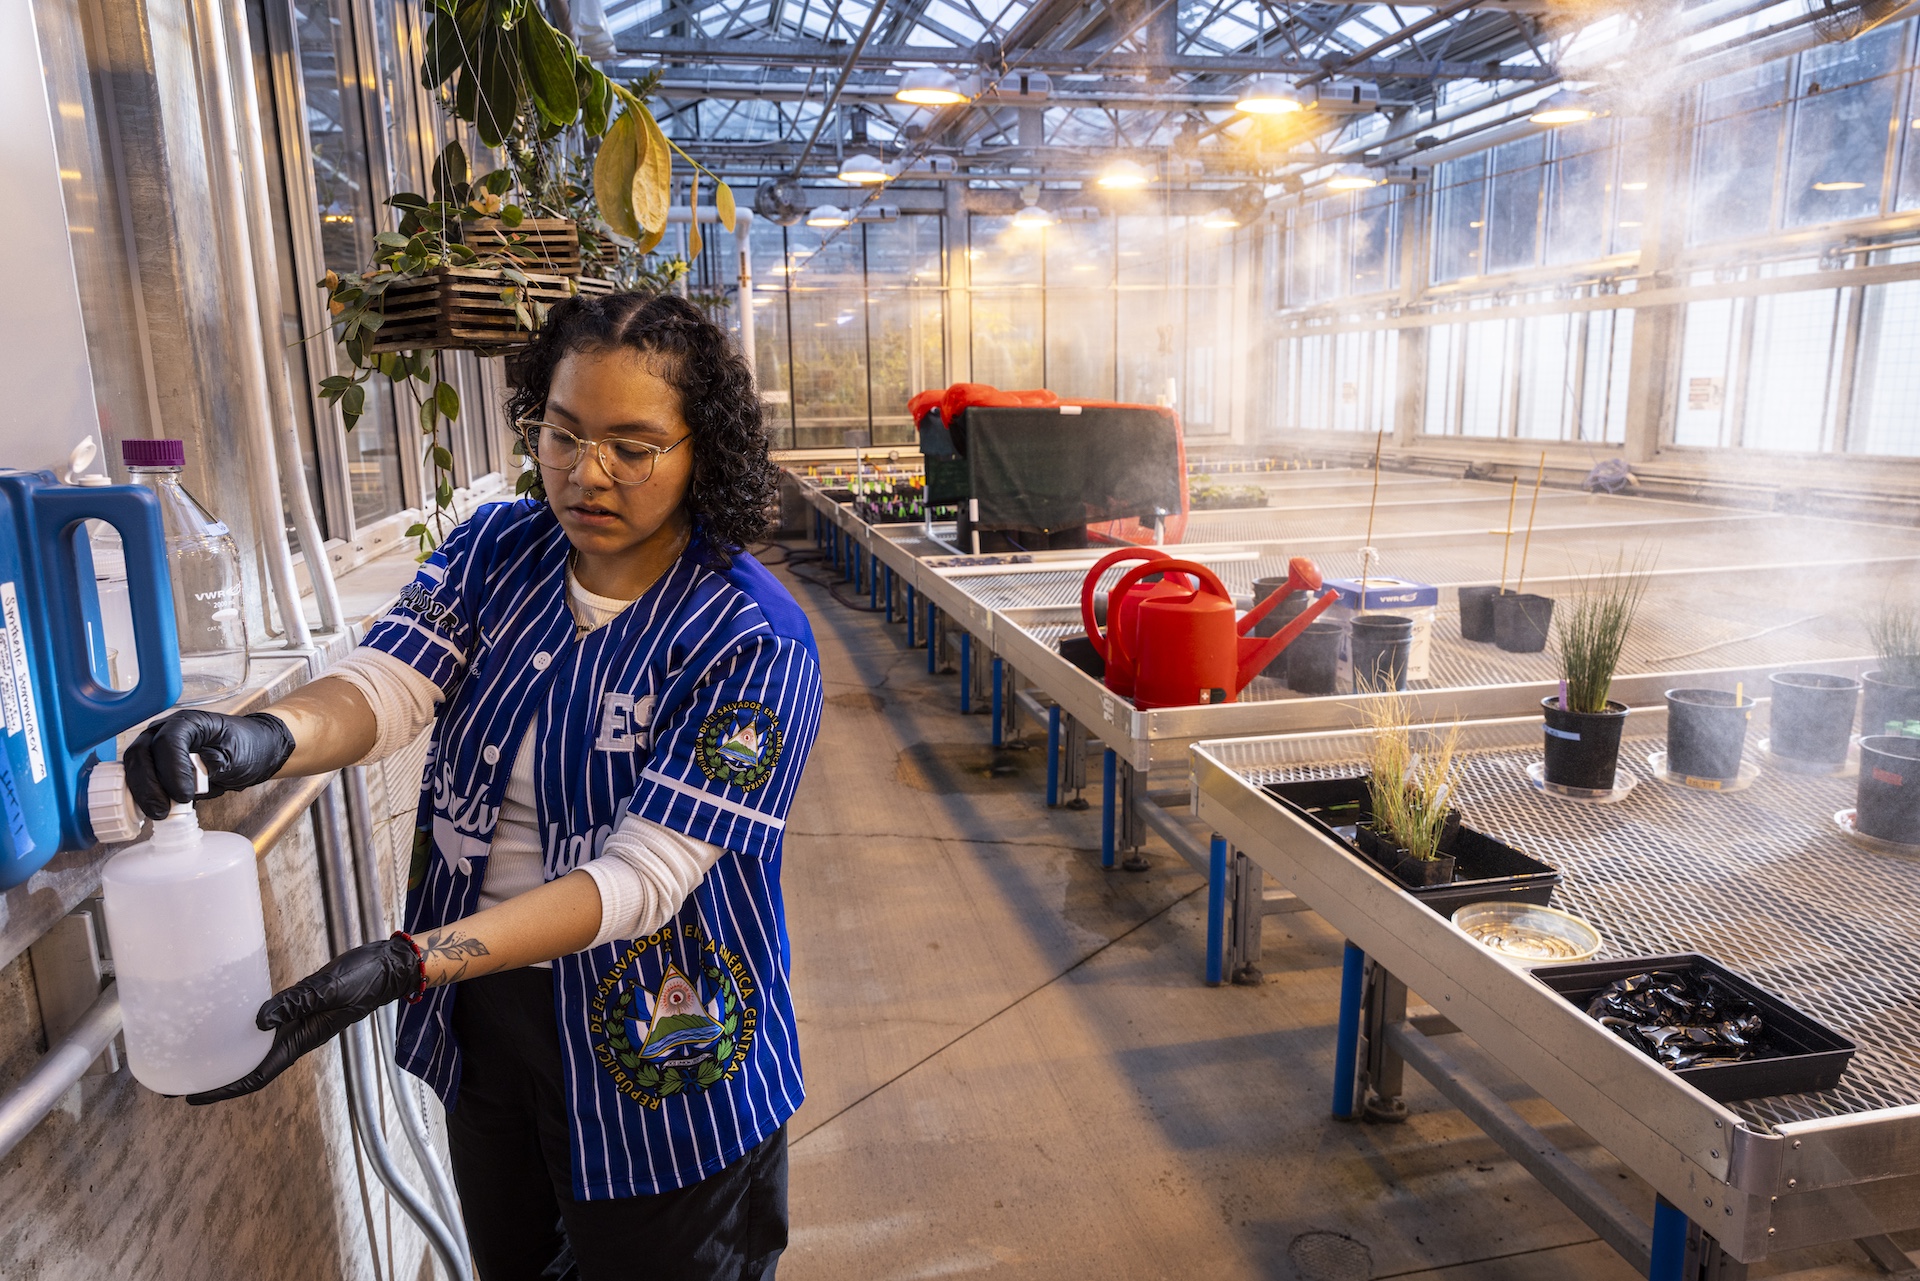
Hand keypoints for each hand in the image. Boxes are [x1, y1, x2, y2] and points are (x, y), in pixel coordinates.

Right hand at [124, 710, 296, 818]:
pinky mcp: (154, 763)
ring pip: (134, 766)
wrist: (252, 750)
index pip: (168, 742)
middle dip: (148, 785)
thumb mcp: (237, 756)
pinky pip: (138, 778)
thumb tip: (192, 783)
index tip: (184, 795)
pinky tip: (156, 809)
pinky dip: (143, 794)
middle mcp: (165, 730)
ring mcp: (155, 746)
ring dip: (142, 792)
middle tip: (162, 811)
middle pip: (141, 753)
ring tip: (160, 813)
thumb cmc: (247, 747)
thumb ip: (213, 766)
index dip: (171, 770)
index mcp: (189, 722)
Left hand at [186, 936, 421, 1104]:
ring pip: (253, 1046)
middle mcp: (295, 1036)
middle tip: (177, 1078)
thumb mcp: (330, 990)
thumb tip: (257, 1020)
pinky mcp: (297, 1003)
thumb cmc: (365, 979)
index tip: (192, 1097)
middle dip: (216, 1077)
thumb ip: (297, 1002)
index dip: (224, 1089)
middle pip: (248, 1066)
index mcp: (302, 1040)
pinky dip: (241, 1026)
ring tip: (193, 1052)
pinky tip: (224, 1018)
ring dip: (225, 1053)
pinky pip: (263, 1021)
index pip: (257, 1075)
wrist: (386, 966)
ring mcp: (296, 1021)